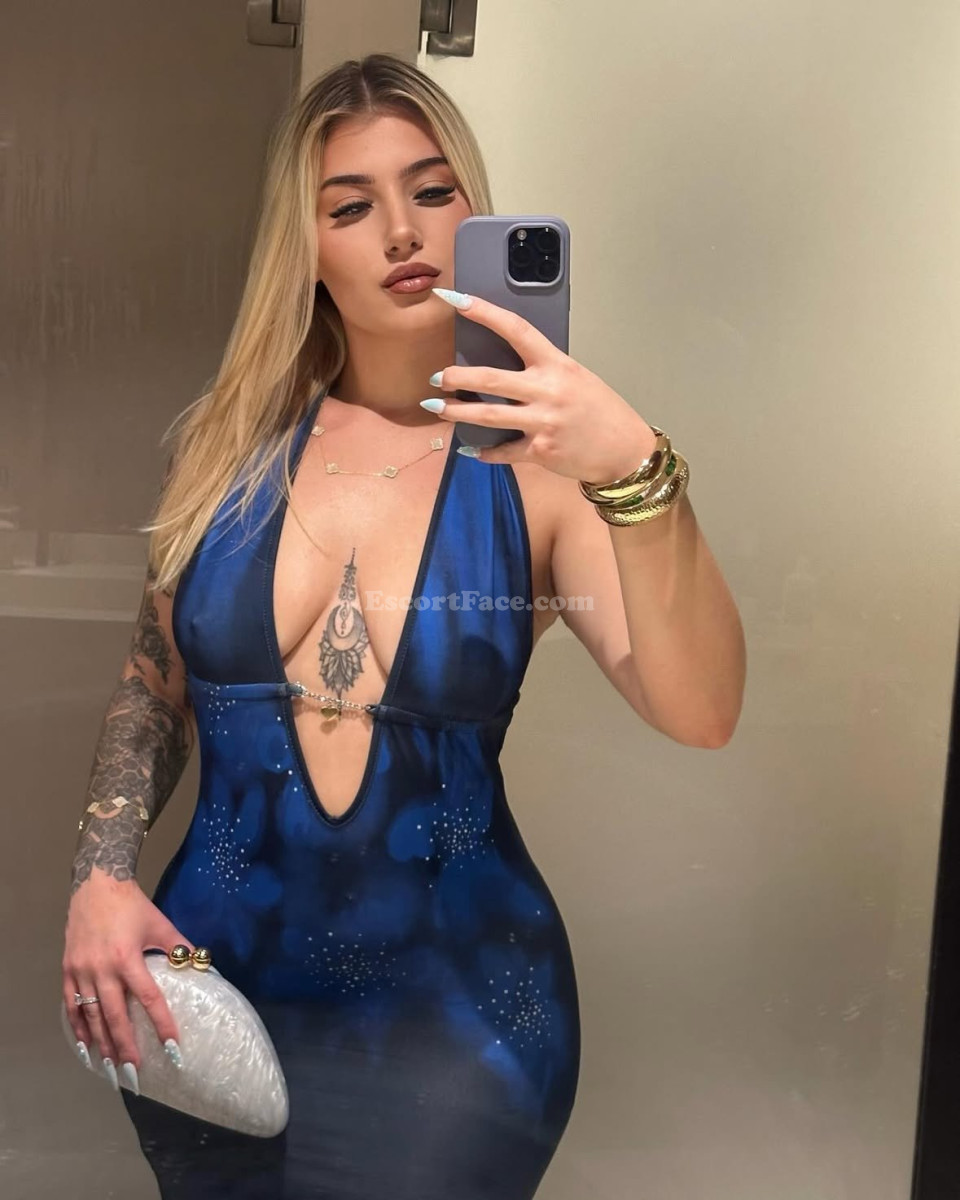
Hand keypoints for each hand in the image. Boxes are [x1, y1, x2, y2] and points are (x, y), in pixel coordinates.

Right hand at [62, 877, 192, 1091]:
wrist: (96, 884)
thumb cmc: (132, 904)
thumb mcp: (160, 924)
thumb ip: (180, 946)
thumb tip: (202, 963)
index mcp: (127, 958)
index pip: (148, 999)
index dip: (162, 1024)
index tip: (172, 1047)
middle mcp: (102, 969)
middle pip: (115, 1016)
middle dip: (125, 1046)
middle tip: (135, 1072)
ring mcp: (81, 971)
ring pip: (91, 1016)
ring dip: (102, 1043)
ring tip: (111, 1067)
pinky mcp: (68, 969)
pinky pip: (71, 1004)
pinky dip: (78, 1027)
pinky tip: (86, 1045)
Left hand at [426, 287, 658, 482]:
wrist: (625, 450)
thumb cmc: (601, 411)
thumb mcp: (577, 377)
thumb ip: (543, 370)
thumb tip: (508, 365)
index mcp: (557, 364)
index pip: (515, 329)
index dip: (483, 312)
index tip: (455, 299)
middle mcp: (547, 391)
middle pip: (490, 379)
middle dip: (457, 377)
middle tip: (436, 377)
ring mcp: (542, 423)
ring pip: (488, 416)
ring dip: (457, 412)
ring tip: (437, 407)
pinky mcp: (539, 451)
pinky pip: (503, 451)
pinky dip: (485, 452)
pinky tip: (470, 449)